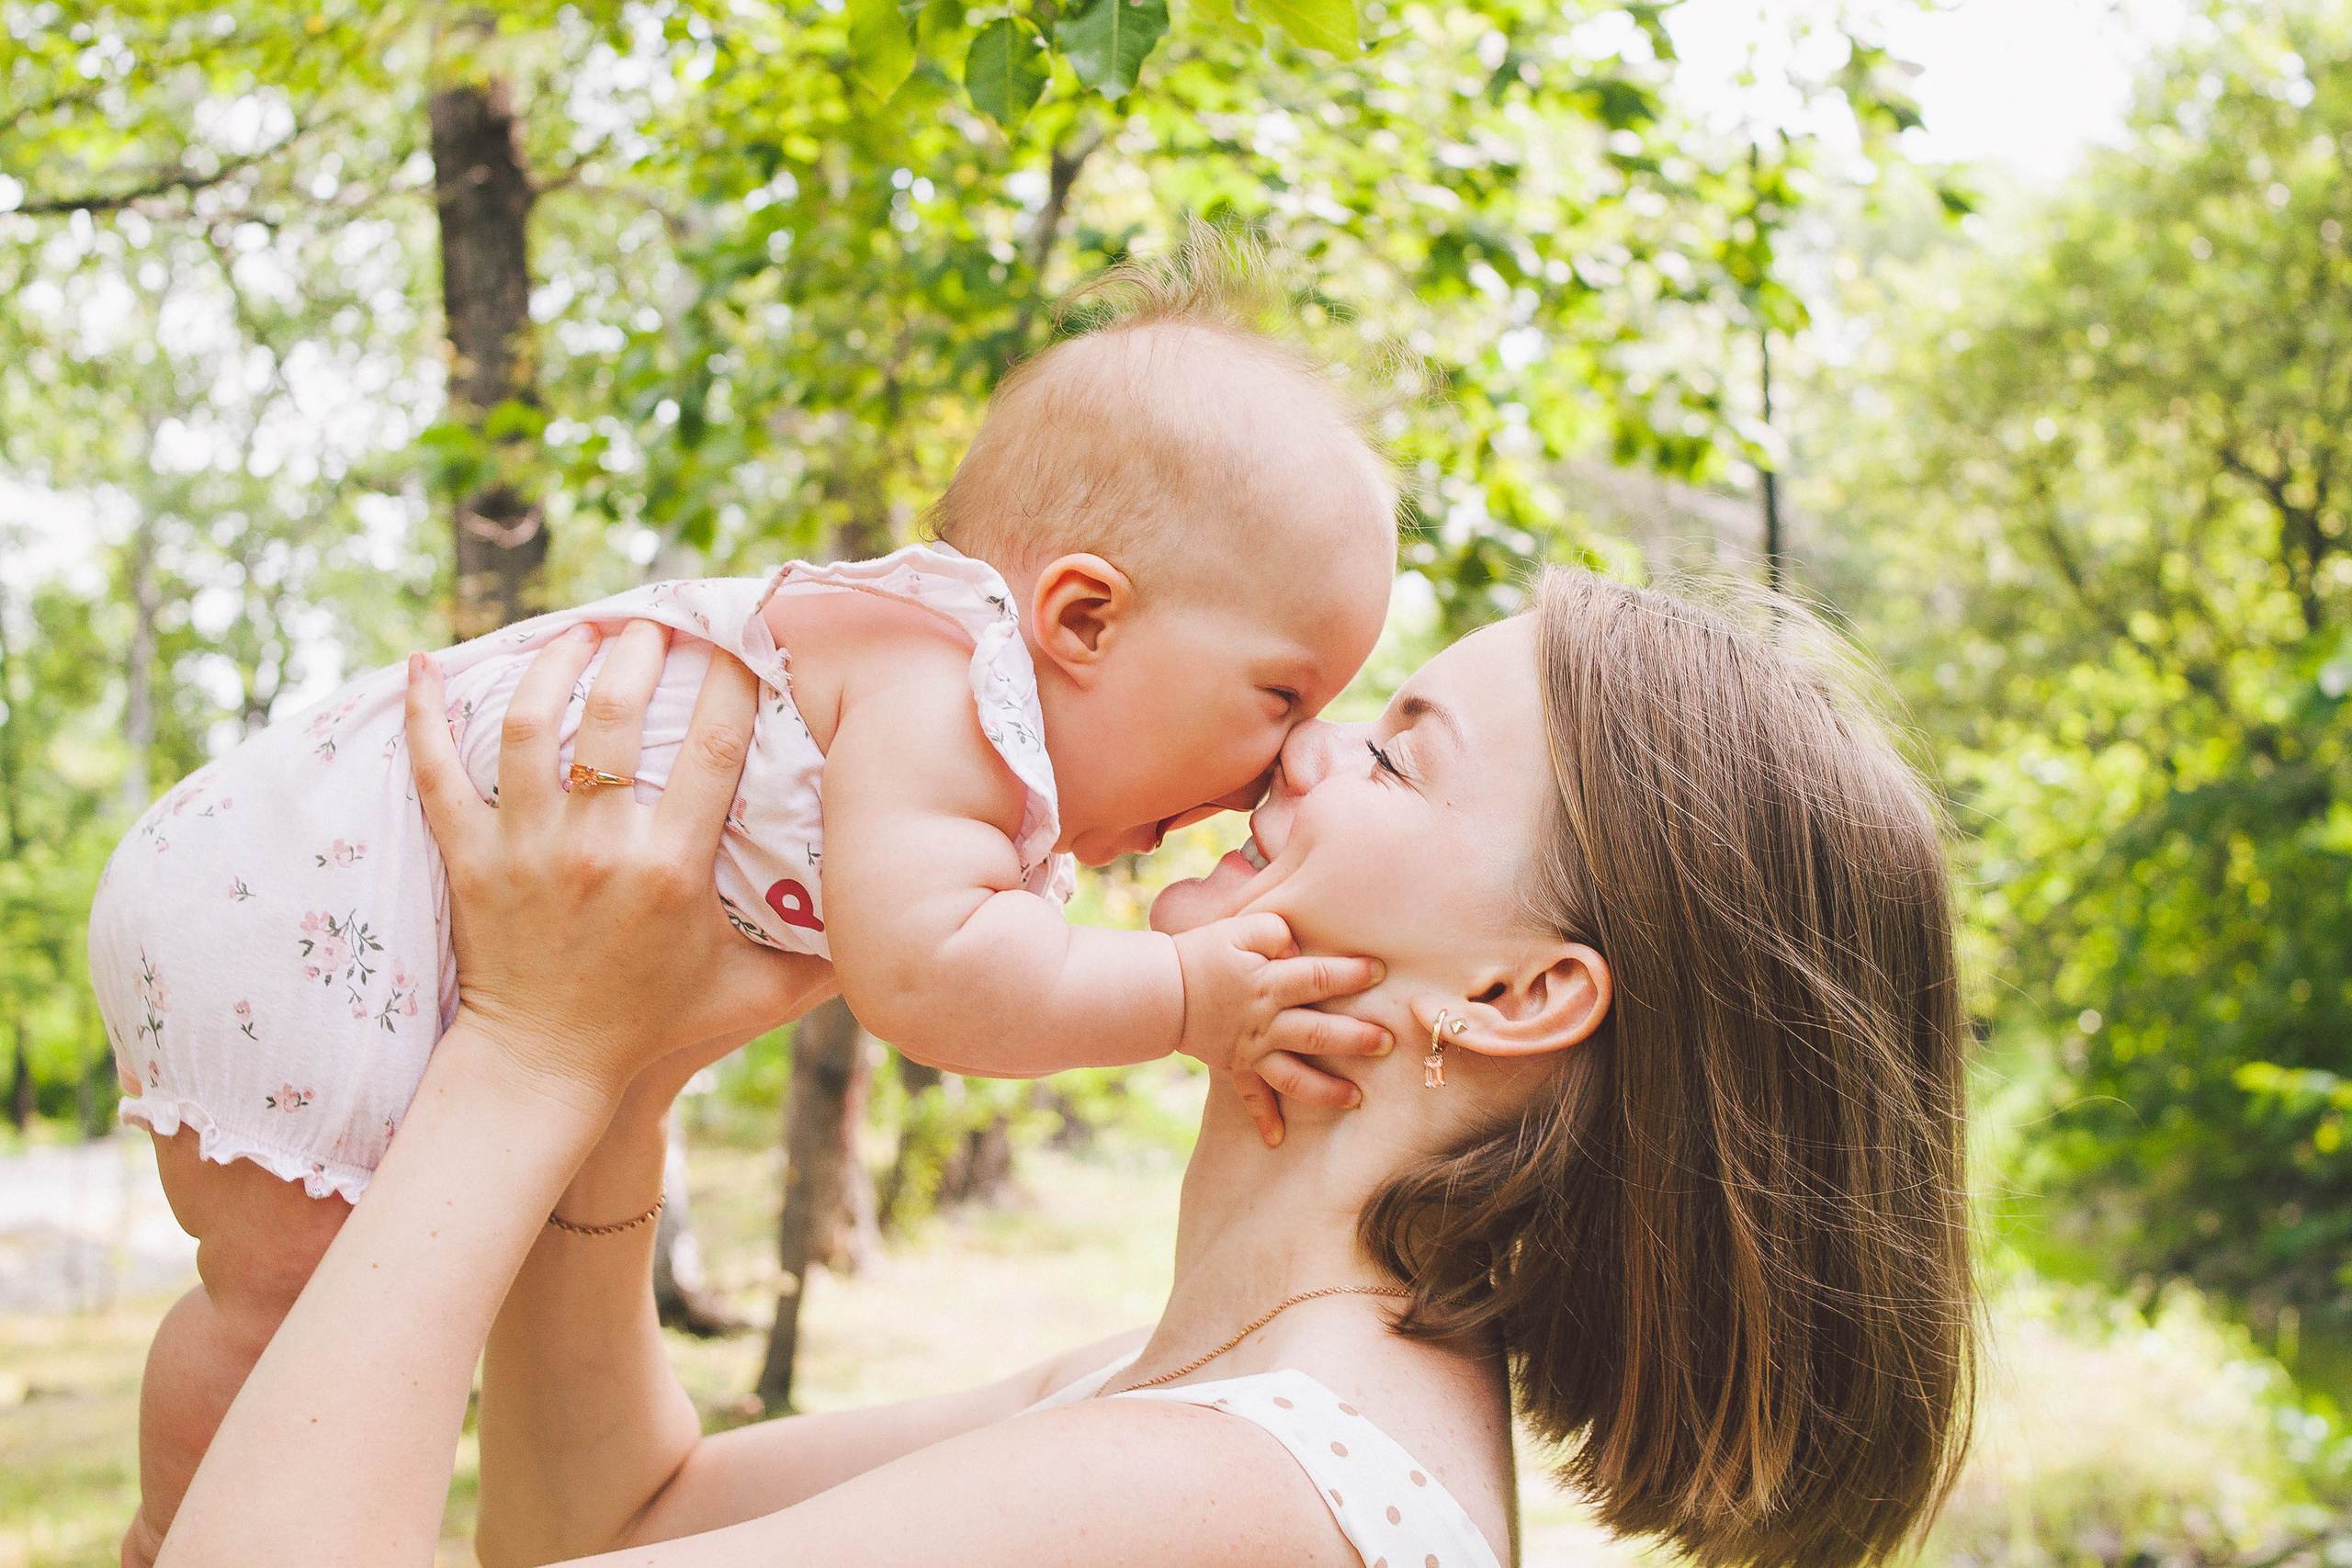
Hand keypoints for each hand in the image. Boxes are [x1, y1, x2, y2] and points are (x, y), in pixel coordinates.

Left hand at [404, 619, 818, 1113]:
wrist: (545, 1068)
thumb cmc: (653, 1027)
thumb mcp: (751, 995)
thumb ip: (823, 964)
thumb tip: (896, 929)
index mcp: (670, 869)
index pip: (713, 749)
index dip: (732, 683)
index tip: (741, 643)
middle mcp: (597, 848)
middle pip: (615, 715)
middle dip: (639, 651)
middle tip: (653, 623)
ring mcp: (525, 848)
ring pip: (529, 726)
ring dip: (552, 663)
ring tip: (577, 632)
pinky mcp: (469, 859)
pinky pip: (435, 772)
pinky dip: (425, 713)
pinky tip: (426, 664)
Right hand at [1171, 912, 1390, 1146]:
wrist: (1157, 991)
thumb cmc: (1200, 953)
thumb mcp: (1237, 928)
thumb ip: (1274, 931)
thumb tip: (1298, 945)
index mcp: (1269, 983)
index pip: (1318, 977)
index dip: (1350, 974)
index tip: (1380, 972)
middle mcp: (1266, 1021)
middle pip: (1318, 1033)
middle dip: (1355, 1039)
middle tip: (1386, 1044)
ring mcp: (1252, 1048)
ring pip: (1295, 1075)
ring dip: (1326, 1090)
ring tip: (1356, 1099)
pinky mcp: (1235, 1066)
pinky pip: (1250, 1096)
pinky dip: (1263, 1118)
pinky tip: (1277, 1140)